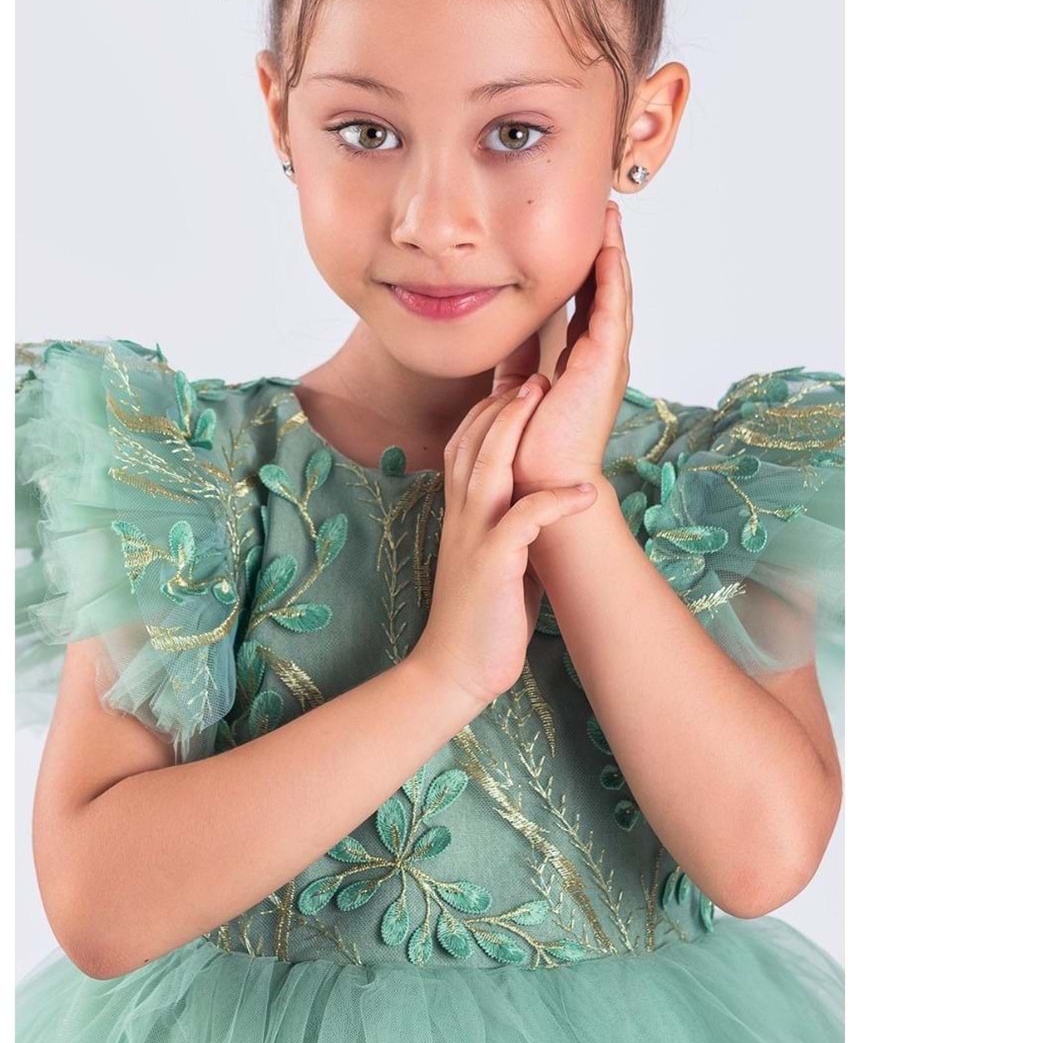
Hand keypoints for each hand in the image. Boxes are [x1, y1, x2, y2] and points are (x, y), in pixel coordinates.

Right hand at [412, 380, 597, 710]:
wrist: (455, 667)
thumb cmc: (484, 612)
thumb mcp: (496, 553)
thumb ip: (510, 520)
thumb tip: (542, 499)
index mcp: (461, 510)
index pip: (465, 444)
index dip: (489, 411)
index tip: (518, 384)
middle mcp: (461, 515)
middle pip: (473, 442)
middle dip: (503, 405)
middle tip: (534, 375)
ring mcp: (474, 536)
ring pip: (489, 466)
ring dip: (516, 430)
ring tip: (545, 401)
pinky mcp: (493, 562)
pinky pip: (525, 519)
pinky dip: (556, 501)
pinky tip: (587, 492)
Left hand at [505, 201, 633, 491]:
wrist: (538, 482)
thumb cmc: (528, 444)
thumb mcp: (518, 387)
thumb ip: (519, 357)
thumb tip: (512, 329)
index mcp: (582, 363)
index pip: (588, 304)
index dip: (587, 268)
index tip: (583, 236)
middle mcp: (601, 358)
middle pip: (608, 292)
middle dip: (607, 251)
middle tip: (606, 212)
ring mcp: (607, 361)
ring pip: (616, 295)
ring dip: (614, 254)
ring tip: (611, 218)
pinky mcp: (603, 365)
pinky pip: (611, 312)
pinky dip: (612, 278)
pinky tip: (609, 250)